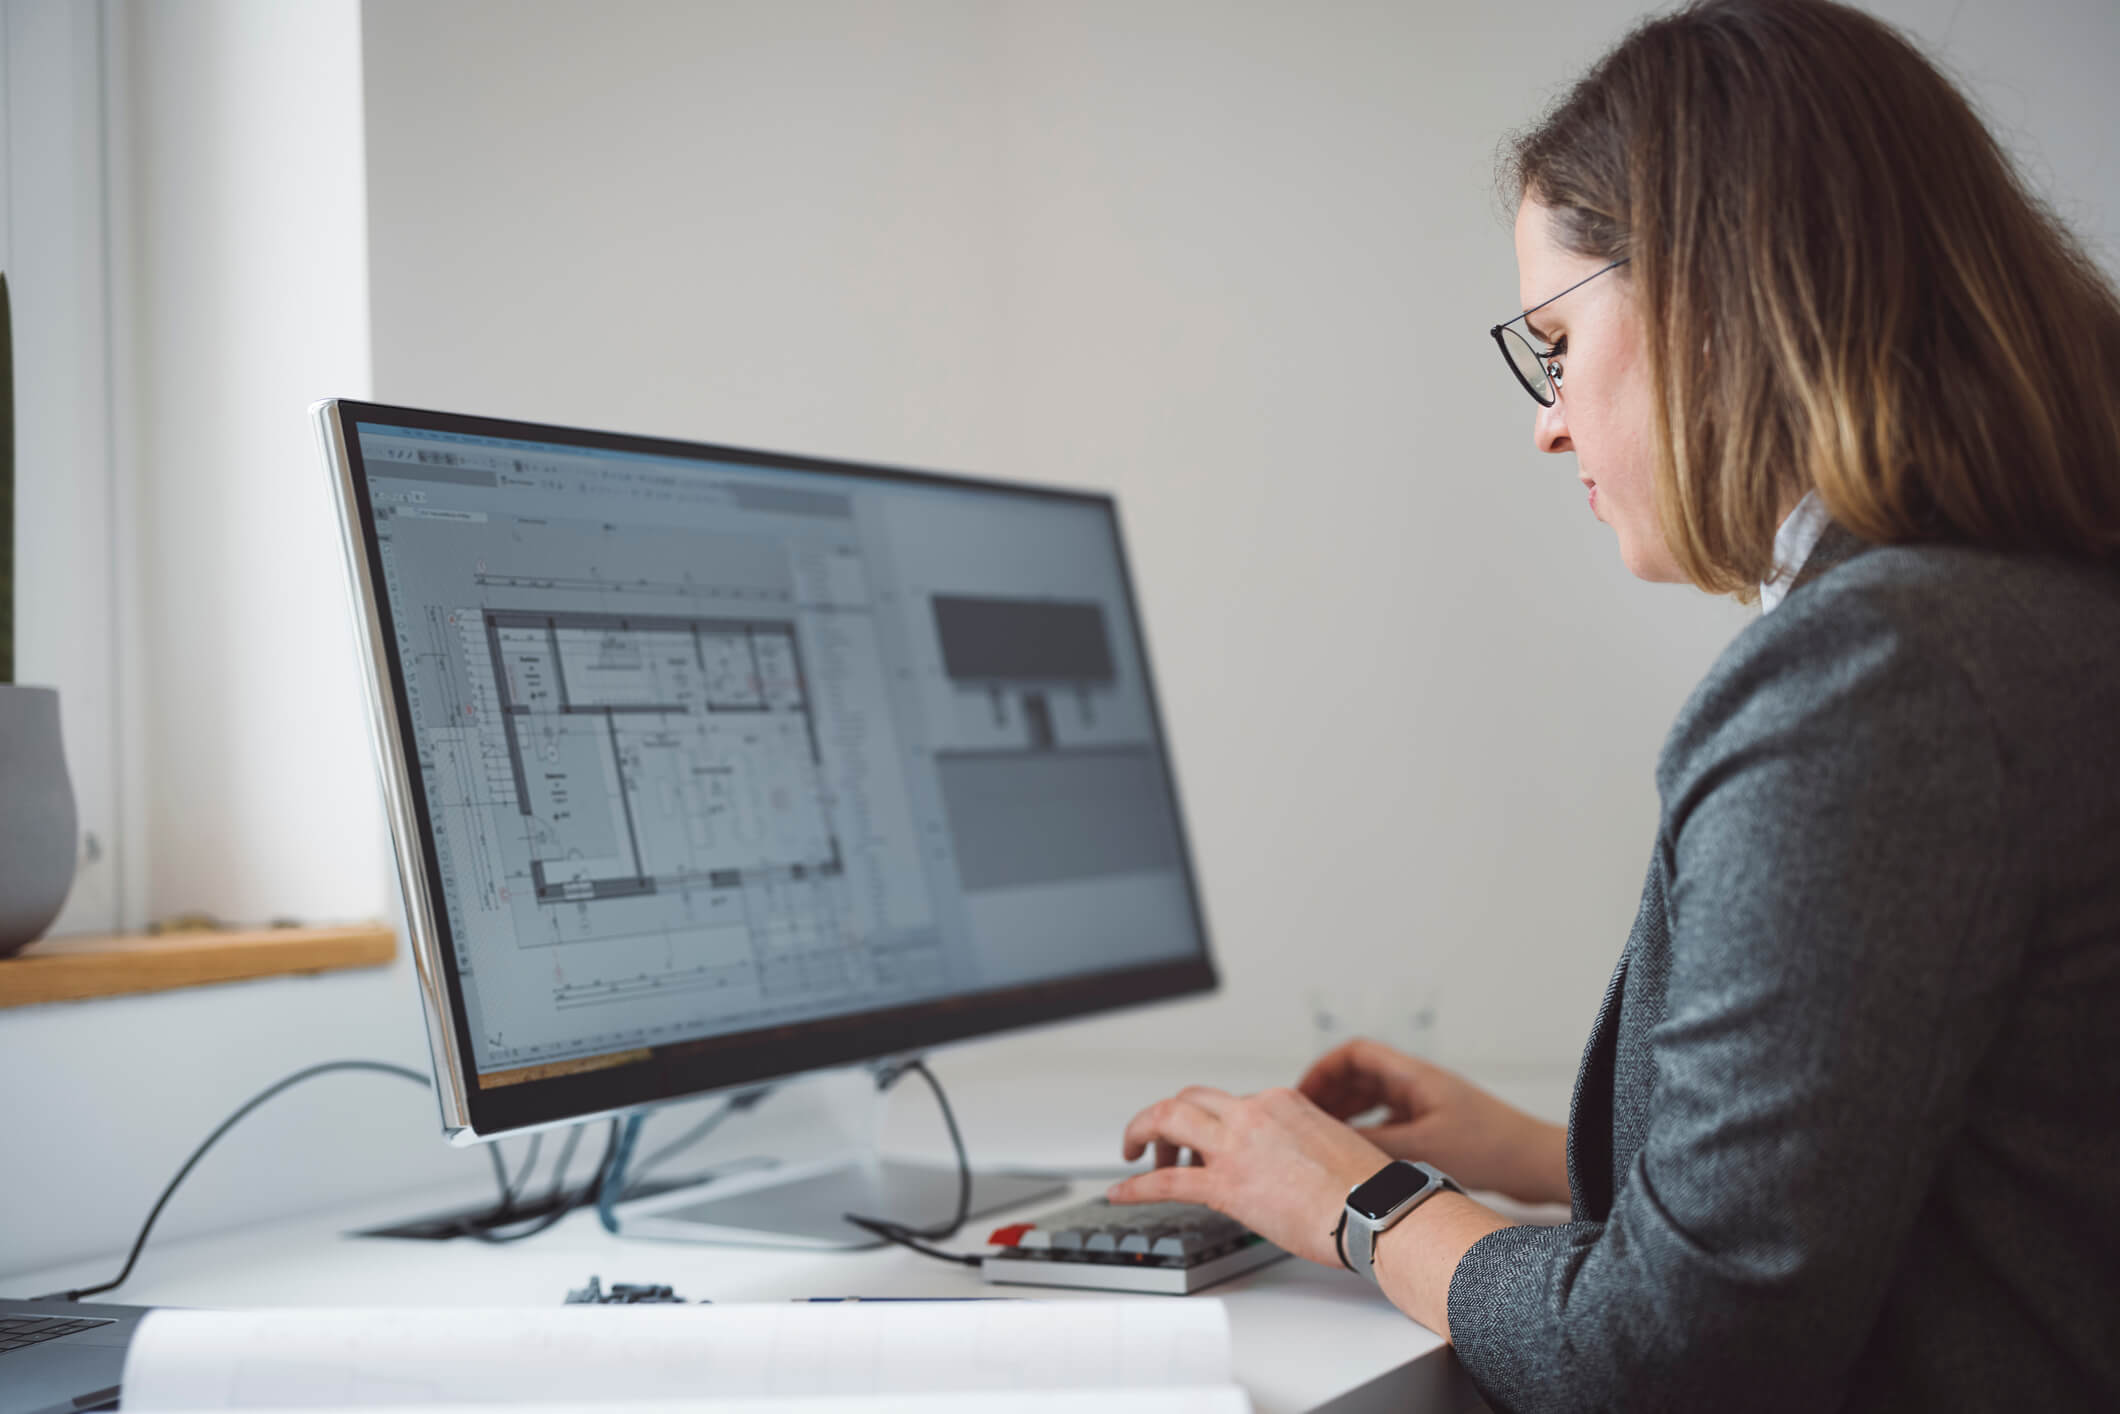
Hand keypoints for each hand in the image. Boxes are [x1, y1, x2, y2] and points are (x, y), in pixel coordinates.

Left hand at [1109, 1085, 1390, 1268]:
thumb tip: (1282, 1161)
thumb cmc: (1366, 1189)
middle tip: (1155, 1141)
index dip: (1210, 1123)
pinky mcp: (1226, 1185)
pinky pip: (1166, 1181)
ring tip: (1135, 1156)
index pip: (1229, 1102)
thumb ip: (1295, 1141)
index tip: (1205, 1141)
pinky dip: (1136, 1185)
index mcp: (1280, 1101)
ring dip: (1143, 1134)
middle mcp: (1253, 1113)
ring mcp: (1236, 1146)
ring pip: (1168, 1119)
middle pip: (1189, 1099)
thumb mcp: (1330, 1142)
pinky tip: (1121, 1192)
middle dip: (1165, 1118)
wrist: (1377, 1211)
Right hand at [1298, 1038, 1568, 1203]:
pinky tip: (1357, 1157)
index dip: (1322, 1070)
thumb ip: (1373, 1146)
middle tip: (1303, 1121)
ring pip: (1372, 1101)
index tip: (1301, 1096)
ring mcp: (1426, 1106)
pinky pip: (1388, 1123)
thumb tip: (1330, 1147)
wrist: (1535, 1163)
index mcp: (1413, 1077)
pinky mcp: (1434, 1128)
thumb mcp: (1423, 1149)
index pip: (1354, 1054)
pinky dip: (1367, 1134)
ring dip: (1346, 1115)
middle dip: (1328, 1095)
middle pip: (1359, 1076)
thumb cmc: (1492, 1148)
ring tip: (1322, 1139)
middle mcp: (1417, 1085)